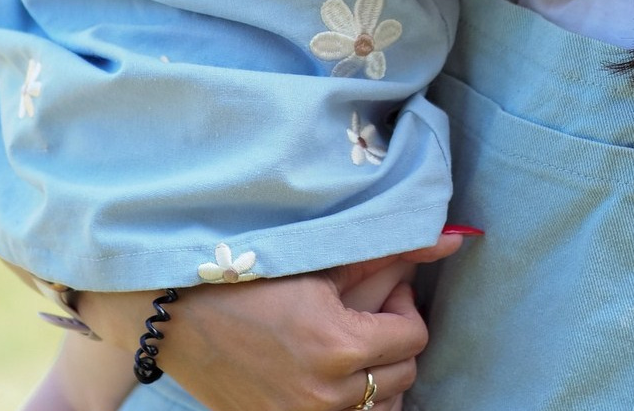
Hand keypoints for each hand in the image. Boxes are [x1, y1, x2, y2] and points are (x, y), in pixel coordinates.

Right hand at [75, 253, 449, 410]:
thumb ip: (391, 251)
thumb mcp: (323, 258)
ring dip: (374, 373)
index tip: (381, 288)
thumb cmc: (250, 274)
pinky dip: (350, 400)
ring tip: (347, 340)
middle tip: (363, 309)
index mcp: (339, 346)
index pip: (414, 336)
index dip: (402, 306)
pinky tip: (329, 371)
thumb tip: (454, 239)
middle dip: (391, 337)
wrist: (178, 315)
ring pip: (378, 405)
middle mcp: (327, 395)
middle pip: (402, 373)